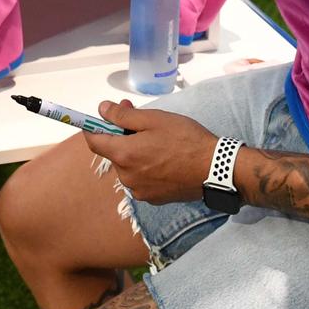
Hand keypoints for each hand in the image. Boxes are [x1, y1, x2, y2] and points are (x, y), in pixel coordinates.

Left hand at [81, 101, 219, 205]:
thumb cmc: (186, 140)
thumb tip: (101, 110)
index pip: (94, 142)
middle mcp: (127, 177)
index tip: (101, 118)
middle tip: (142, 119)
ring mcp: (140, 190)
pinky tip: (165, 158)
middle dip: (122, 135)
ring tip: (159, 140)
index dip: (93, 127)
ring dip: (136, 151)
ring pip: (128, 165)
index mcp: (124, 155)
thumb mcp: (154, 119)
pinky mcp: (153, 198)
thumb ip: (123, 116)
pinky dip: (147, 166)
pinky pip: (141, 178)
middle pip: (114, 152)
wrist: (214, 169)